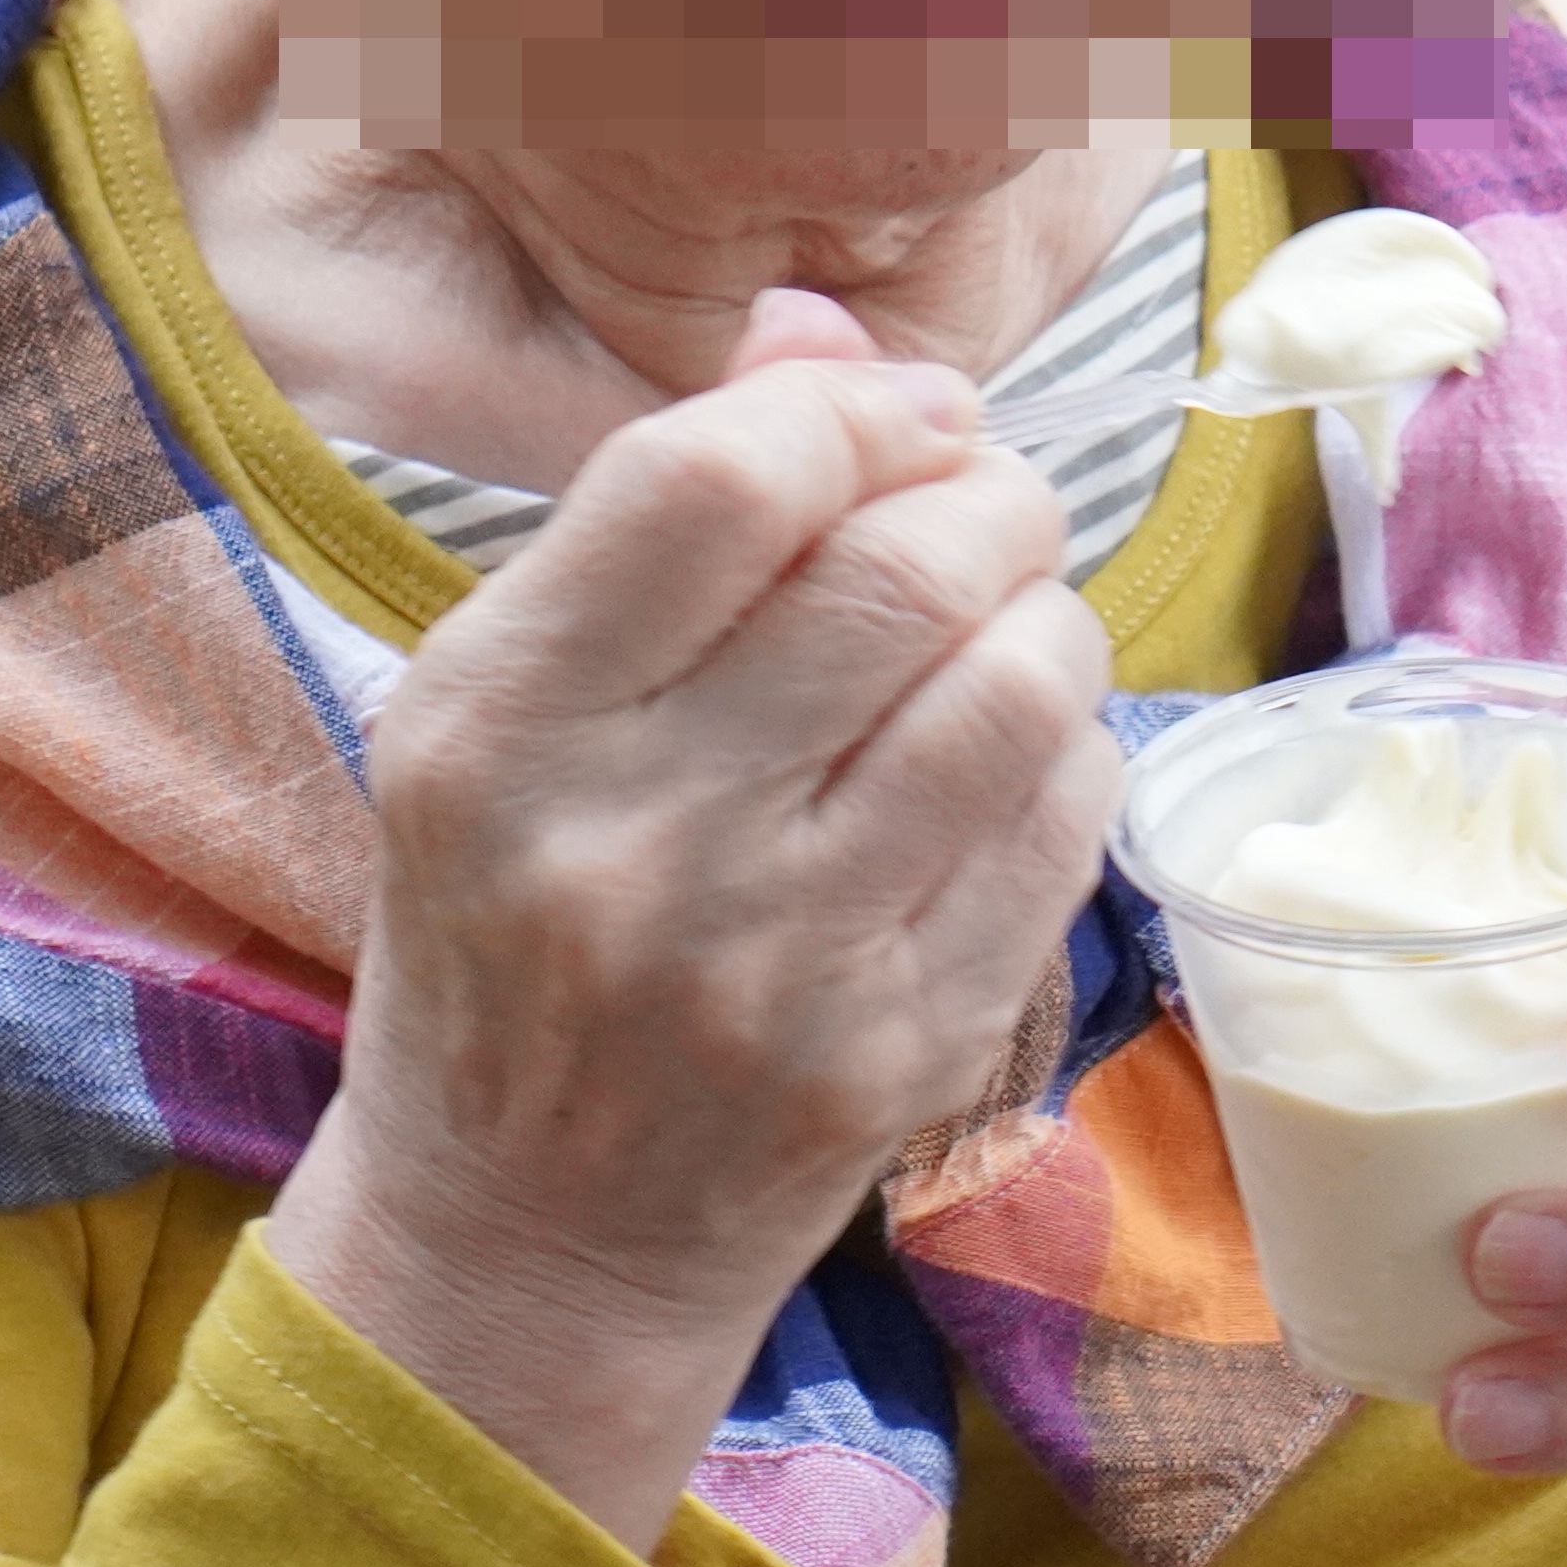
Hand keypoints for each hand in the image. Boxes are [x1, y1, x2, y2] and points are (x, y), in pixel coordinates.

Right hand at [270, 293, 1121, 1549]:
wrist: (528, 1240)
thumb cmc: (511, 924)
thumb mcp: (503, 705)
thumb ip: (659, 506)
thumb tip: (827, 326)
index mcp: (500, 728)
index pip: (717, 478)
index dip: (847, 402)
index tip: (889, 412)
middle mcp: (635, 845)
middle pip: (903, 566)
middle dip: (981, 493)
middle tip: (972, 505)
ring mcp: (785, 963)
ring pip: (1017, 685)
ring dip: (1044, 611)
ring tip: (1001, 618)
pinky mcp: (907, 1049)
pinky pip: (1064, 821)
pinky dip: (1066, 745)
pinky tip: (1005, 753)